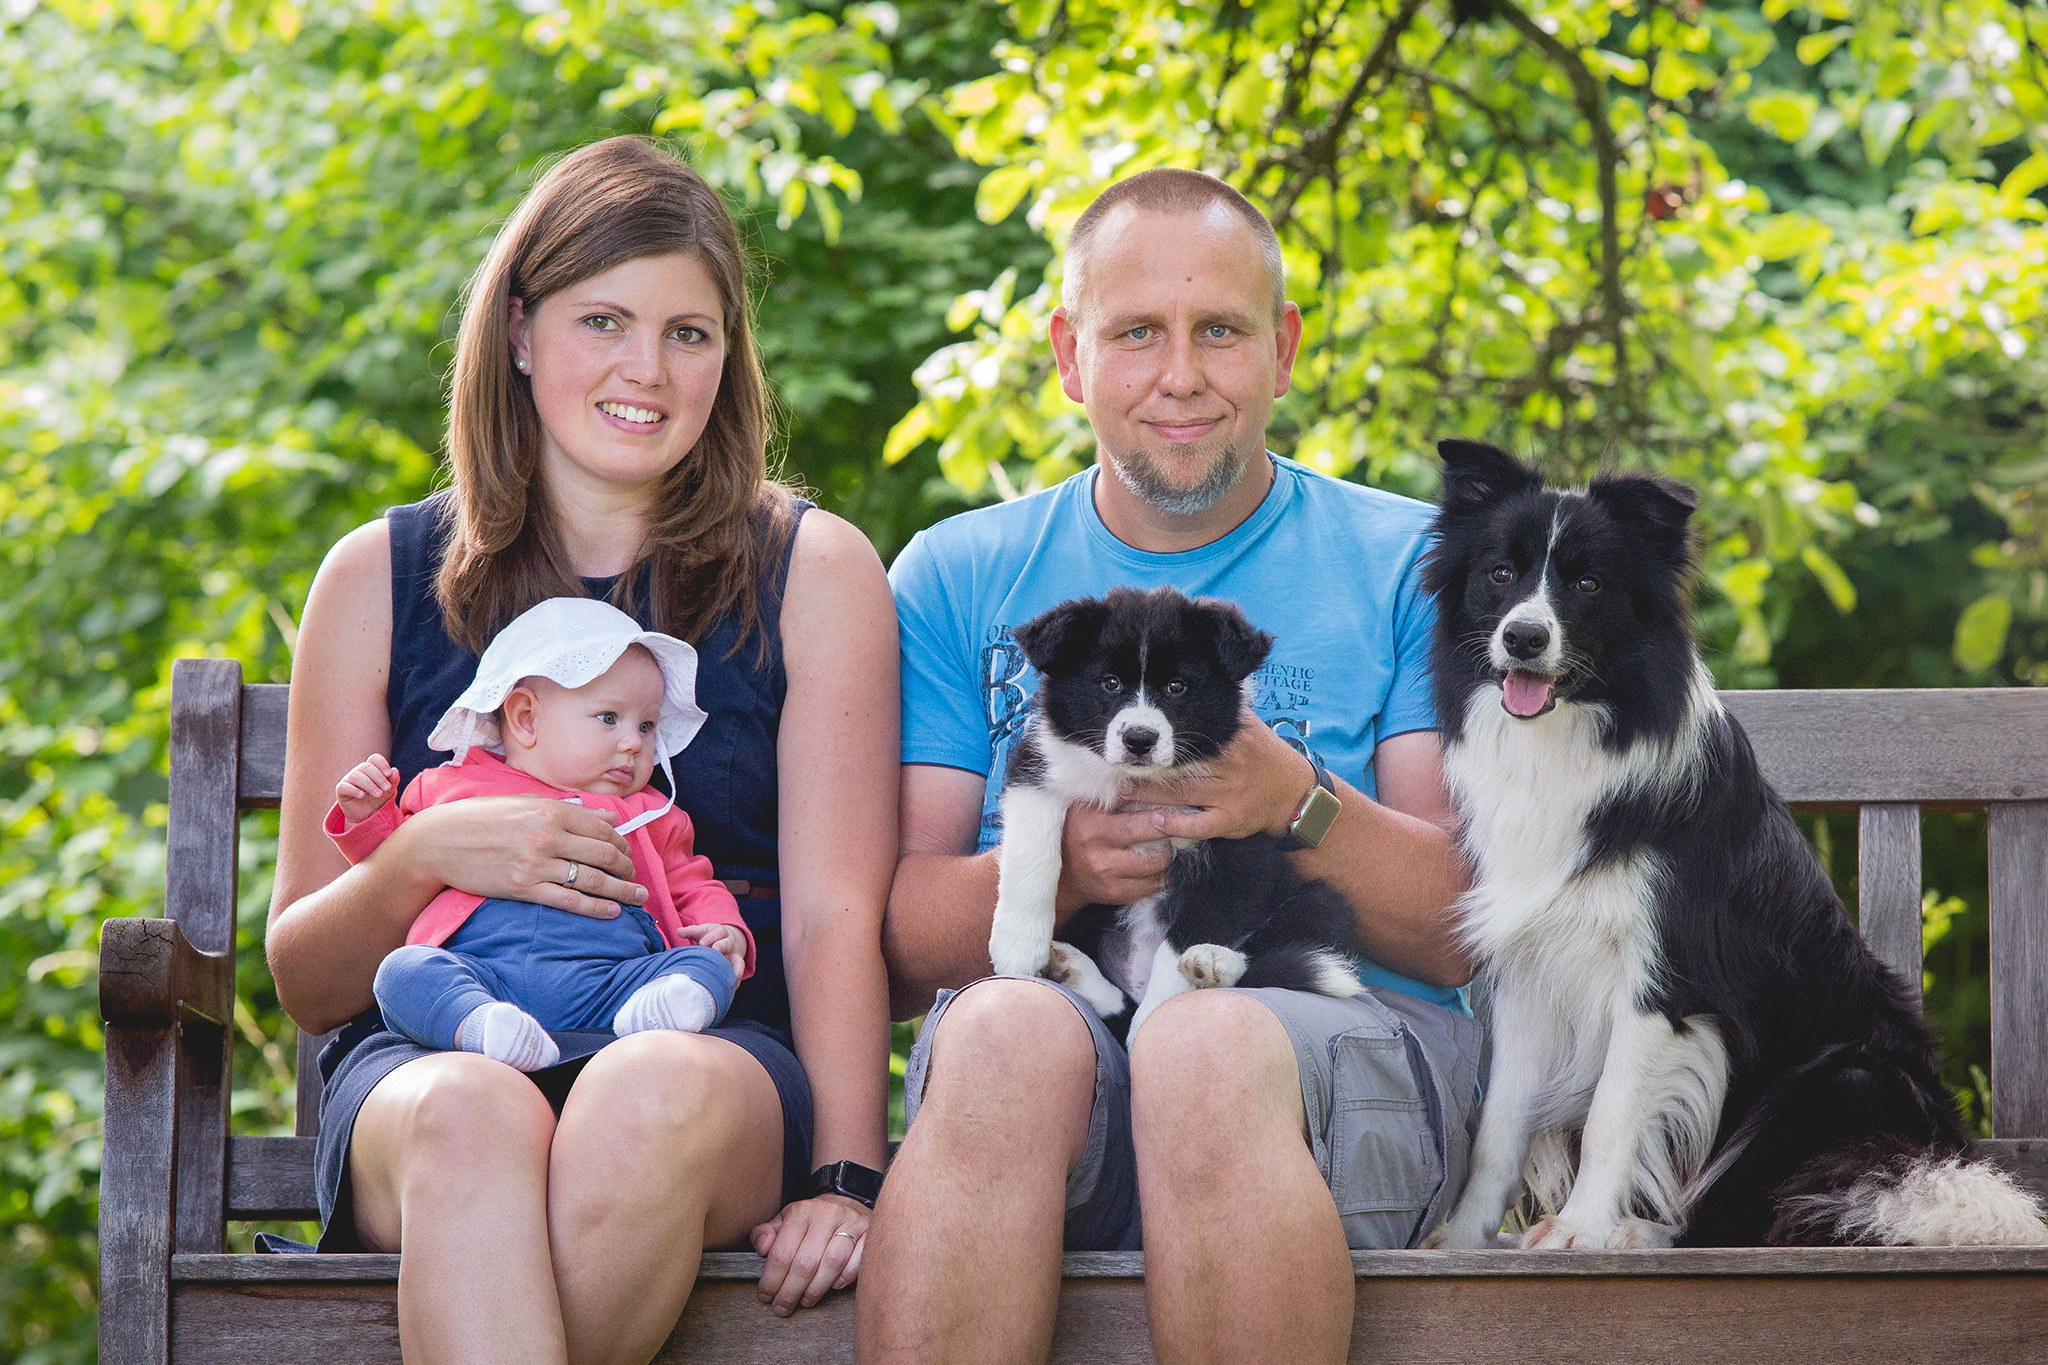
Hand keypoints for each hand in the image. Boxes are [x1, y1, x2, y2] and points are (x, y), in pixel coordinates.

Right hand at [334, 754, 398, 824]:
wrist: (367, 815)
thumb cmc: (378, 799)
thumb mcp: (388, 791)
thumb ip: (393, 781)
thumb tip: (394, 770)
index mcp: (371, 768)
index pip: (374, 759)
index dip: (382, 764)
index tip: (389, 774)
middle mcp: (359, 771)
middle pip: (367, 767)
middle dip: (379, 778)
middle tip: (387, 788)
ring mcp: (348, 779)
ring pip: (356, 776)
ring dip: (369, 785)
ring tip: (379, 794)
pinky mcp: (341, 790)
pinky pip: (344, 787)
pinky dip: (354, 790)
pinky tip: (362, 795)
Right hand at [398, 794, 645, 919]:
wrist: (440, 842)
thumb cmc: (483, 818)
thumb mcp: (527, 803)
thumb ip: (570, 810)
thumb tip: (610, 816)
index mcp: (551, 811)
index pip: (602, 830)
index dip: (622, 844)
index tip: (628, 854)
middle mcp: (548, 837)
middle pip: (604, 855)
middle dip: (627, 868)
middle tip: (636, 877)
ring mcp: (536, 864)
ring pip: (593, 880)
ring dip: (622, 891)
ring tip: (638, 898)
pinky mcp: (524, 889)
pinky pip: (570, 901)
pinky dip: (597, 909)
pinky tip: (613, 913)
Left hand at [676, 921, 747, 976]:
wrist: (727, 940)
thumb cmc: (709, 936)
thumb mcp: (701, 931)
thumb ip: (690, 931)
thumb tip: (678, 931)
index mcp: (720, 932)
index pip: (718, 933)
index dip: (710, 938)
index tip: (702, 943)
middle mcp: (729, 943)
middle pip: (727, 944)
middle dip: (721, 946)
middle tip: (715, 950)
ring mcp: (734, 955)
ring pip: (736, 959)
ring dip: (730, 965)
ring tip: (723, 973)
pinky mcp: (736, 966)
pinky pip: (738, 973)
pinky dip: (734, 979)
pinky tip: (728, 987)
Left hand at [749, 1193, 868, 1315]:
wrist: (845, 1203)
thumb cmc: (810, 1221)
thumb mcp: (783, 1221)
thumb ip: (765, 1233)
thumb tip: (762, 1249)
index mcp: (801, 1211)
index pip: (782, 1252)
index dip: (771, 1280)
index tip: (766, 1296)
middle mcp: (827, 1214)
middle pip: (805, 1262)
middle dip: (791, 1292)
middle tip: (782, 1307)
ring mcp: (851, 1222)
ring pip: (832, 1264)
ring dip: (816, 1289)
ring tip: (805, 1300)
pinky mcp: (869, 1232)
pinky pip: (858, 1261)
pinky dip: (845, 1277)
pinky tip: (833, 1286)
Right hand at [1054, 801, 1174, 914]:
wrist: (1062, 873)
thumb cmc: (1079, 830)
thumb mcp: (1088, 807)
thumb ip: (1116, 795)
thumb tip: (1153, 784)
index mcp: (1091, 826)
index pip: (1136, 821)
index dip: (1161, 817)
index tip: (1174, 812)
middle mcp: (1097, 853)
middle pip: (1152, 844)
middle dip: (1168, 834)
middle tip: (1174, 826)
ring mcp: (1107, 877)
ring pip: (1157, 866)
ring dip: (1164, 856)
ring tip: (1159, 846)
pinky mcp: (1116, 894)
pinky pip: (1152, 886)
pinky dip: (1159, 875)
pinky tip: (1152, 865)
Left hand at [1131, 709, 1317, 842]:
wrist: (1297, 796)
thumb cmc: (1266, 757)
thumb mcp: (1250, 727)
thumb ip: (1224, 710)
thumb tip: (1204, 679)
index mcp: (1231, 739)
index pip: (1192, 735)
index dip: (1162, 736)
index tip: (1137, 735)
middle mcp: (1229, 765)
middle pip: (1180, 765)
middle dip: (1147, 767)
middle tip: (1120, 765)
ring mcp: (1229, 795)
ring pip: (1182, 795)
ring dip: (1150, 796)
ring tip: (1122, 792)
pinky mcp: (1230, 821)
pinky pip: (1199, 825)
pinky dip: (1176, 825)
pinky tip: (1156, 822)